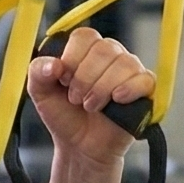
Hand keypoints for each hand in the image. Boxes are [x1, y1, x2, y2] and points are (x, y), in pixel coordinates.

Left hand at [27, 27, 153, 170]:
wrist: (79, 146)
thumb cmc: (64, 115)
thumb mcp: (40, 93)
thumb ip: (38, 72)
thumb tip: (54, 64)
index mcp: (86, 50)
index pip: (84, 36)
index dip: (72, 58)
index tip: (63, 80)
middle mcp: (110, 55)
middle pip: (104, 49)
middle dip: (84, 78)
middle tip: (76, 98)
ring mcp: (130, 71)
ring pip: (124, 63)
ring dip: (102, 88)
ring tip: (91, 106)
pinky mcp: (145, 90)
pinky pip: (145, 79)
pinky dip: (129, 89)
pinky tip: (117, 100)